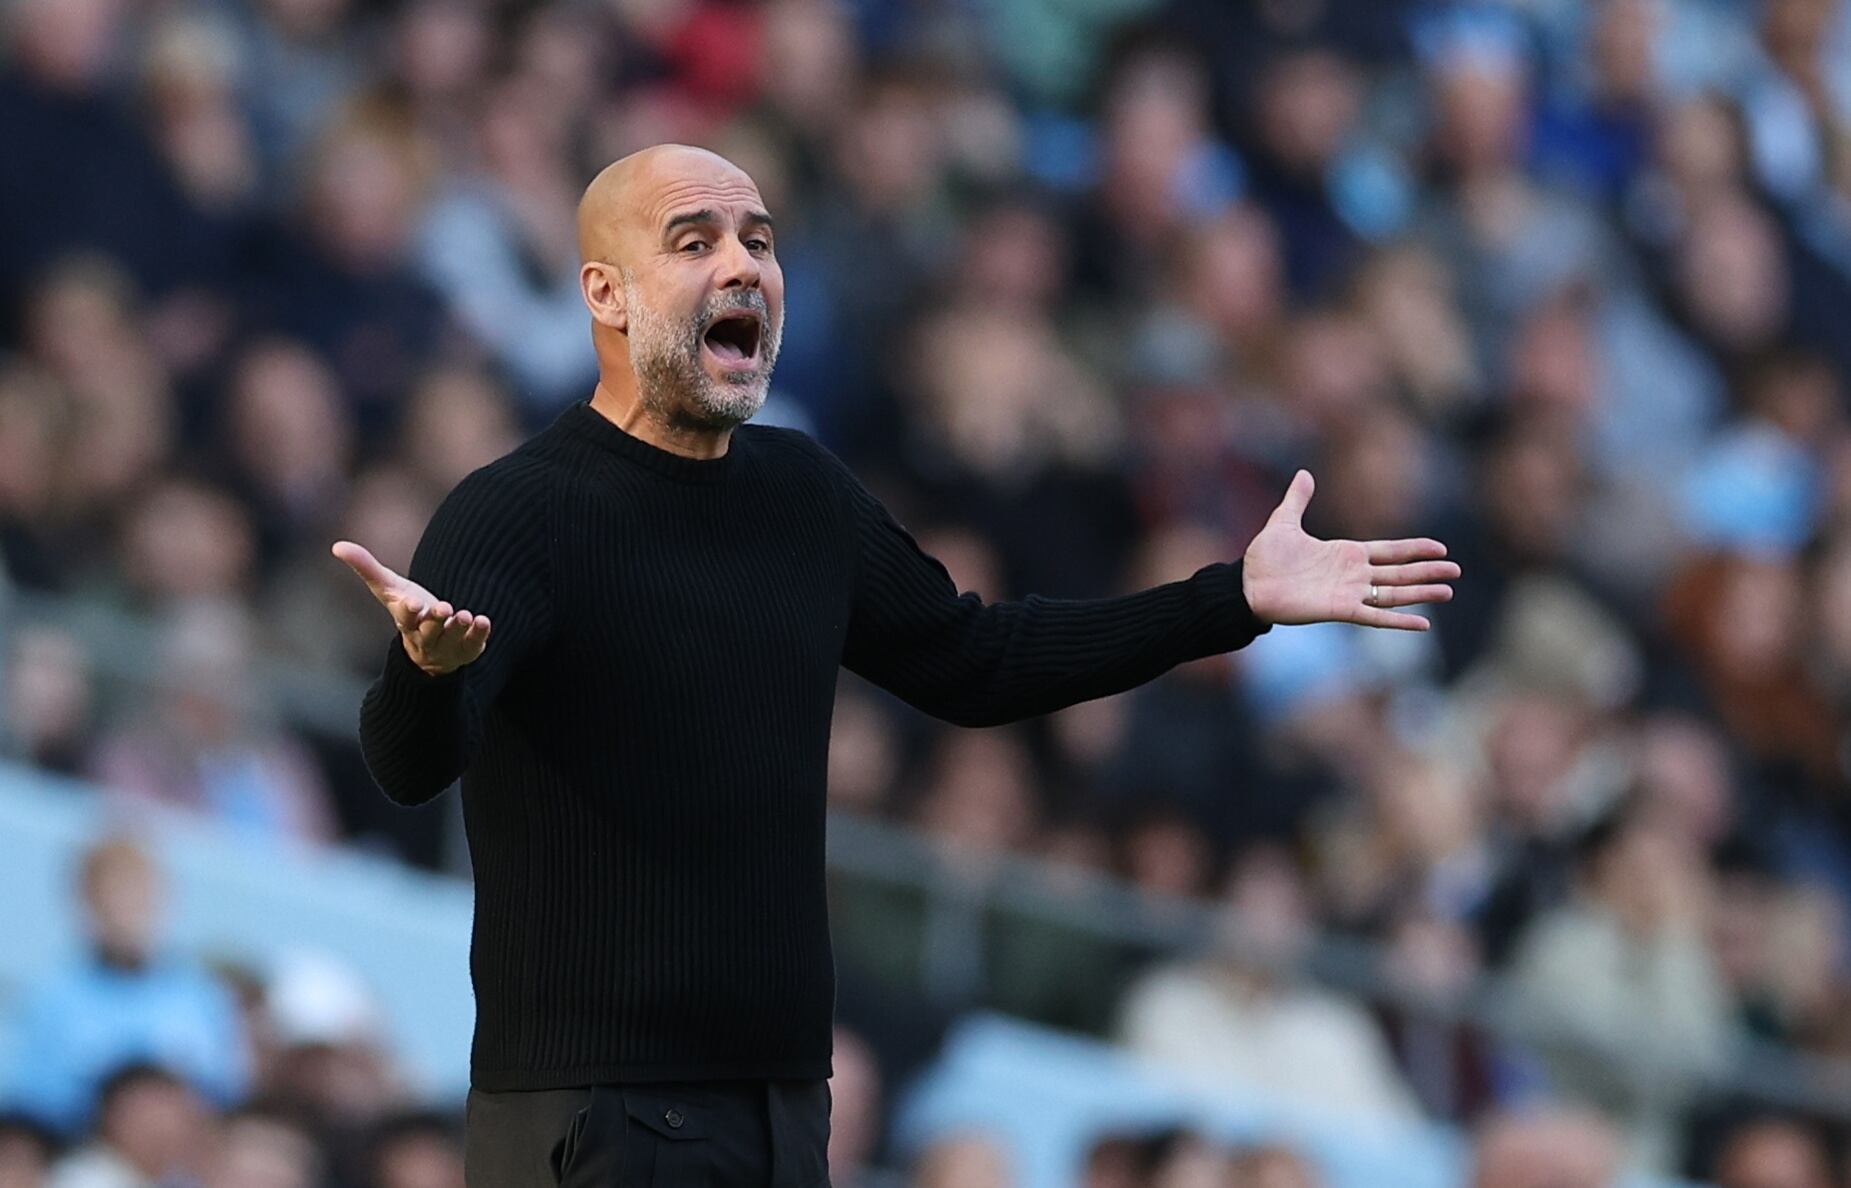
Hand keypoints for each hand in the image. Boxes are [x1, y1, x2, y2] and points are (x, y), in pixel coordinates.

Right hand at [331, 541, 491, 675]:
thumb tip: (337, 546)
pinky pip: (473, 644)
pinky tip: (483, 620)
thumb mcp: (388, 589)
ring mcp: (446, 646)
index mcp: (406, 622)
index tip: (413, 603)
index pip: (404, 618)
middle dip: (435, 620)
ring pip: (451, 639)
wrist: (432, 647)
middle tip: (444, 608)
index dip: (408, 611)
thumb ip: (366, 567)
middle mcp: (425, 637)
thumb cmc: (408, 609)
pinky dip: (480, 634)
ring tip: (466, 616)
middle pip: (429, 630)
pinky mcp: (466, 650)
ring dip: (458, 628)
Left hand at [1241, 471, 1457, 630]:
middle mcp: (1353, 574)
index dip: (1414, 549)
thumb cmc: (1264, 558)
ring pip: (1394, 594)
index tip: (1440, 548)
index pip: (1389, 551)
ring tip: (1448, 592)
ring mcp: (1349, 593)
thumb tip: (1304, 473)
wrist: (1247, 585)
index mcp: (1346, 553)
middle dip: (1427, 571)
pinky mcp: (1340, 610)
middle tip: (1456, 571)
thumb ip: (1298, 499)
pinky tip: (1422, 623)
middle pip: (1399, 573)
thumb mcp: (1283, 522)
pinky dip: (1399, 620)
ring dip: (1421, 593)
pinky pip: (1375, 616)